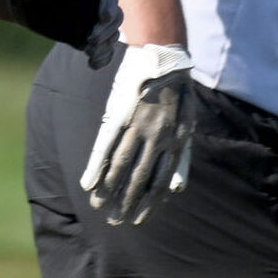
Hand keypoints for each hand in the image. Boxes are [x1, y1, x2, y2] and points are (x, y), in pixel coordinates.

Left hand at [7, 0, 121, 69]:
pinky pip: (102, 48)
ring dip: (105, 44)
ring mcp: (94, 20)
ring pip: (111, 34)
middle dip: (107, 29)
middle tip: (91, 38)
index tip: (102, 17)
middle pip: (115, 16)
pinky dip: (102, 57)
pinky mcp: (88, 35)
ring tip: (90, 51)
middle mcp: (98, 2)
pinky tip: (93, 64)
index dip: (109, 5)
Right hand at [81, 42, 195, 225]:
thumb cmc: (178, 94)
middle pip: (138, 177)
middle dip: (126, 201)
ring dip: (109, 188)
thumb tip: (177, 190)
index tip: (139, 220)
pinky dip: (96, 165)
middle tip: (115, 221)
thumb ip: (183, 159)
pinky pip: (105, 145)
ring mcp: (136, 125)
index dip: (149, 203)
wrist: (164, 56)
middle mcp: (155, 137)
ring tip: (98, 207)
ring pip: (120, 164)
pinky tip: (88, 182)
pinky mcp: (119, 114)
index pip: (160, 181)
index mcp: (174, 142)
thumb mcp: (188, 126)